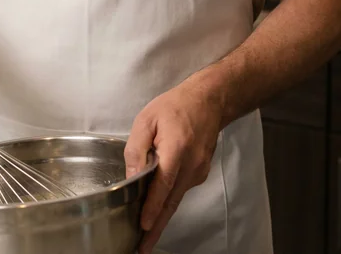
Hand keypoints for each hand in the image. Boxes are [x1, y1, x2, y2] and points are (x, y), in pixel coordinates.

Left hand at [124, 75, 223, 253]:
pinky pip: (182, 189)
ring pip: (177, 198)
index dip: (152, 208)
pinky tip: (157, 204)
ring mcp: (199, 171)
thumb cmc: (175, 106)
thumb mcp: (147, 119)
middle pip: (171, 202)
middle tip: (143, 248)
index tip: (143, 226)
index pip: (163, 186)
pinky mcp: (200, 173)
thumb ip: (137, 147)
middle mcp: (191, 166)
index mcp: (176, 150)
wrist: (208, 100)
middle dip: (156, 227)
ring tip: (146, 233)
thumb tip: (132, 174)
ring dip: (162, 215)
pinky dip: (170, 199)